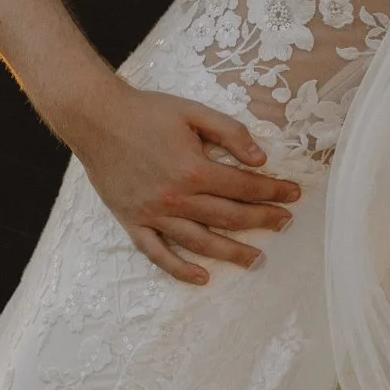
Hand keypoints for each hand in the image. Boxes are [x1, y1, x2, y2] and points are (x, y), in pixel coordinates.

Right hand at [71, 79, 299, 284]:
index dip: (273, 191)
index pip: (244, 187)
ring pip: (200, 242)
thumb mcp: (193, 112)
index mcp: (194, 169)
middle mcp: (176, 198)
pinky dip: (179, 270)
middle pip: (229, 217)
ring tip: (256, 259)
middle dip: (263, 220)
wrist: (96, 118)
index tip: (294, 195)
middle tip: (285, 222)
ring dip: (232, 253)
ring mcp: (153, 214)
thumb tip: (261, 159)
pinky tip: (201, 277)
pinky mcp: (133, 222)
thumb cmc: (146, 111)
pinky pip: (158, 253)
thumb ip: (230, 133)